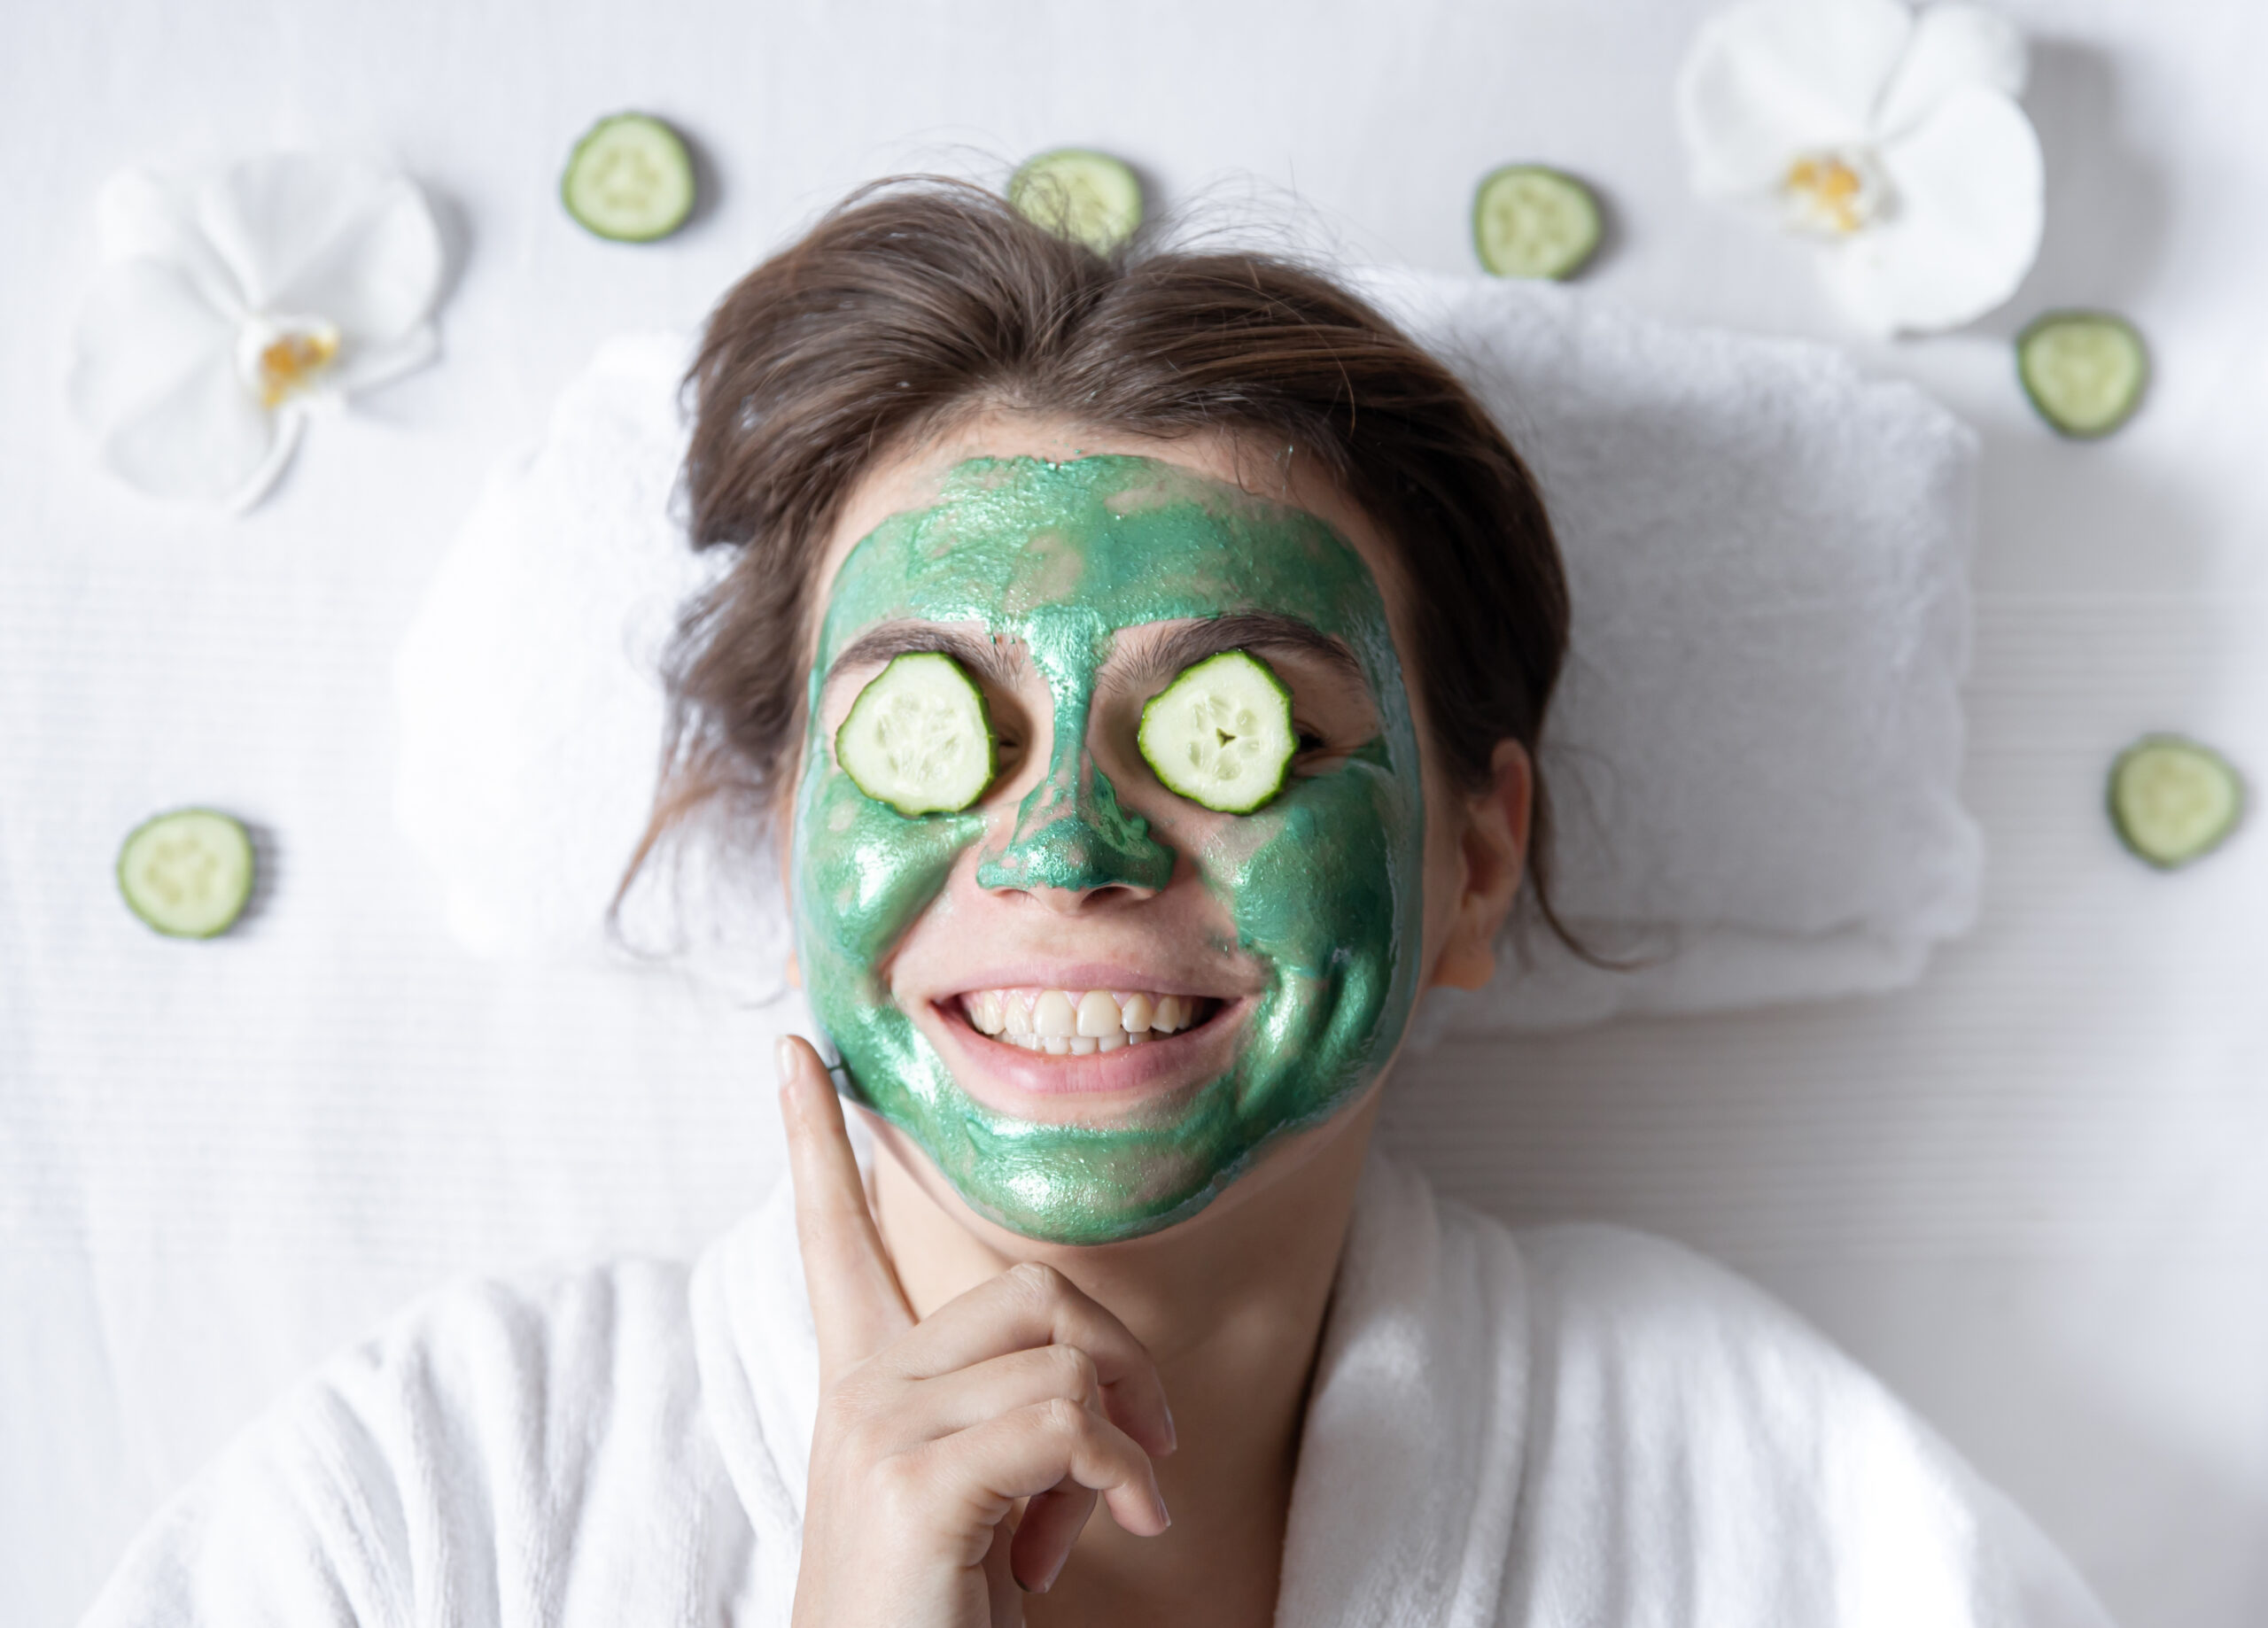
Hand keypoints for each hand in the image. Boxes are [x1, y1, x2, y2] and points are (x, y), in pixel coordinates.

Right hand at [778, 1036, 1175, 1626]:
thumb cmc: (934, 1609)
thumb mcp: (974, 1496)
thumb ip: (1006, 1414)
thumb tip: (1095, 1394)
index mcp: (862, 1382)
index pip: (831, 1235)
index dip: (816, 1140)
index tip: (794, 1050)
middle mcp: (859, 1389)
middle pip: (1033, 1289)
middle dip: (1120, 1363)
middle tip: (1140, 1455)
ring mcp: (879, 1430)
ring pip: (1062, 1358)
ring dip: (1119, 1445)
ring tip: (1095, 1525)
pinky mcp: (917, 1481)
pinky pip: (1066, 1422)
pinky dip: (1120, 1476)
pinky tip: (1119, 1531)